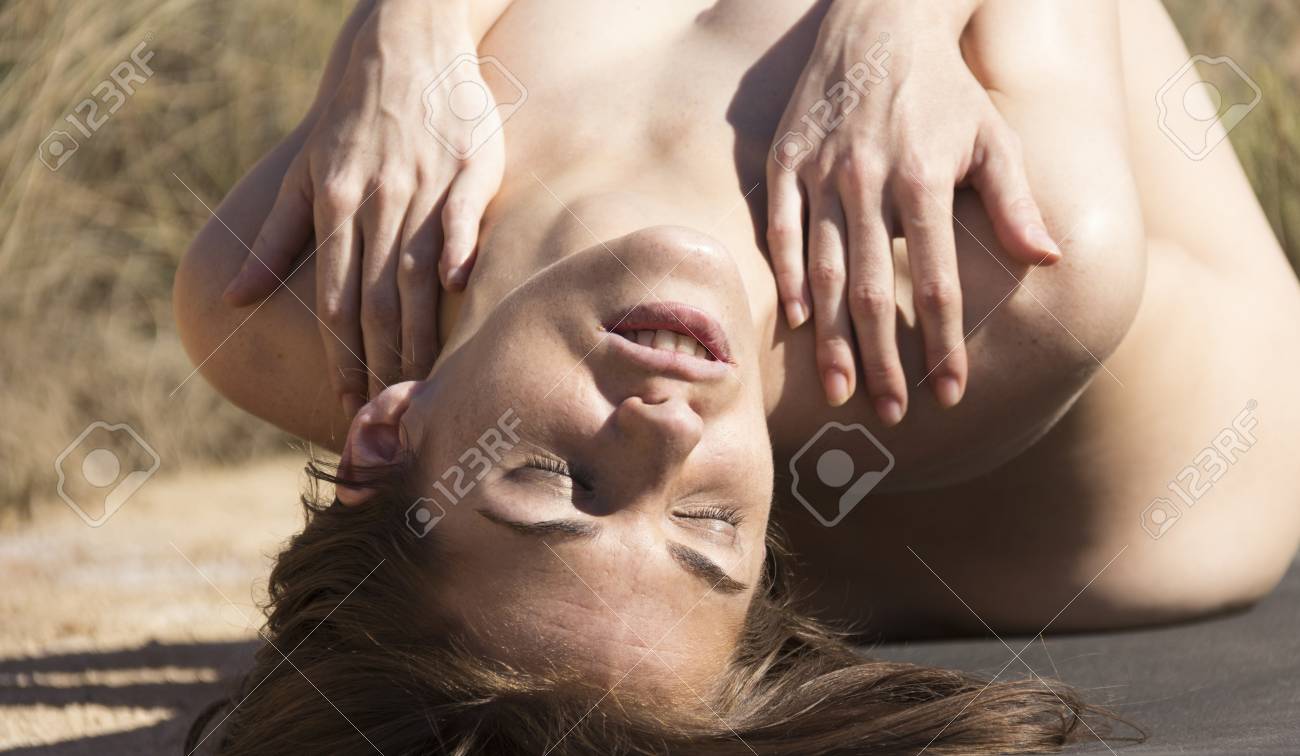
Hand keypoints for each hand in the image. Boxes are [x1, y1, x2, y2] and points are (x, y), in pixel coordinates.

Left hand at [222, 0, 502, 416]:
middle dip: (379, 363)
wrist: (402, 43)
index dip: (338, 359)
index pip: (335, 302)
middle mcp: (375, 201)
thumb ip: (275, 236)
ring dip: (418, 332)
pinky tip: (459, 289)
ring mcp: (423, 184)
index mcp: (333, 206)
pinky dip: (458, 247)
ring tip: (423, 383)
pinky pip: (462, 213)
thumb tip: (234, 297)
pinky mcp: (469, 165)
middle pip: (375, 300)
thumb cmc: (350, 117)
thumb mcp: (301, 171)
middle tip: (385, 415)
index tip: (343, 405)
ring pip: (417, 271)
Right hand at [766, 0, 1060, 424]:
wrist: (880, 21)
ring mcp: (820, 173)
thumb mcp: (993, 135)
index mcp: (925, 179)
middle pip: (870, 291)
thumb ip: (1014, 201)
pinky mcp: (784, 163)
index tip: (950, 394)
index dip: (942, 344)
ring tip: (840, 392)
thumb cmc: (945, 88)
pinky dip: (784, 280)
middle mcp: (868, 181)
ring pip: (820, 272)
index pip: (935, 281)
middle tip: (889, 416)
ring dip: (831, 339)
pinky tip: (794, 325)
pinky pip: (780, 232)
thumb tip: (1046, 259)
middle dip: (882, 360)